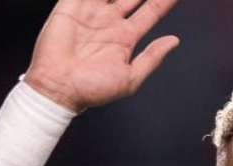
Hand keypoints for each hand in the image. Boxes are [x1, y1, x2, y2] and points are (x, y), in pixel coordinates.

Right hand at [24, 0, 179, 111]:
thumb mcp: (130, 79)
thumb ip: (152, 58)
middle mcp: (111, 21)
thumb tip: (174, 41)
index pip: (151, 10)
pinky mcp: (71, 6)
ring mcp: (92, 11)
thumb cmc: (92, 89)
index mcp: (126, 37)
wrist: (59, 88)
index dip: (165, 0)